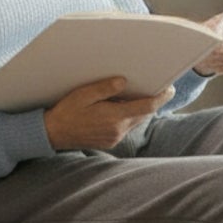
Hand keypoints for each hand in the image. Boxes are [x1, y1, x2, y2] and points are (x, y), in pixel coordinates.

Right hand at [44, 76, 175, 149]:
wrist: (53, 134)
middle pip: (144, 114)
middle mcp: (118, 130)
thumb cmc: (67, 111)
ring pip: (136, 121)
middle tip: (155, 86)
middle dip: (151, 101)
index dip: (161, 97)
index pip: (147, 107)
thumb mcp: (84, 94)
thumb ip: (106, 88)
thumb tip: (124, 81)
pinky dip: (128, 117)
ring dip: (139, 109)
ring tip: (137, 94)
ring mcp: (115, 138)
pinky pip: (126, 127)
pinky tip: (120, 107)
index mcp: (114, 117)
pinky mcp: (110, 141)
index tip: (169, 88)